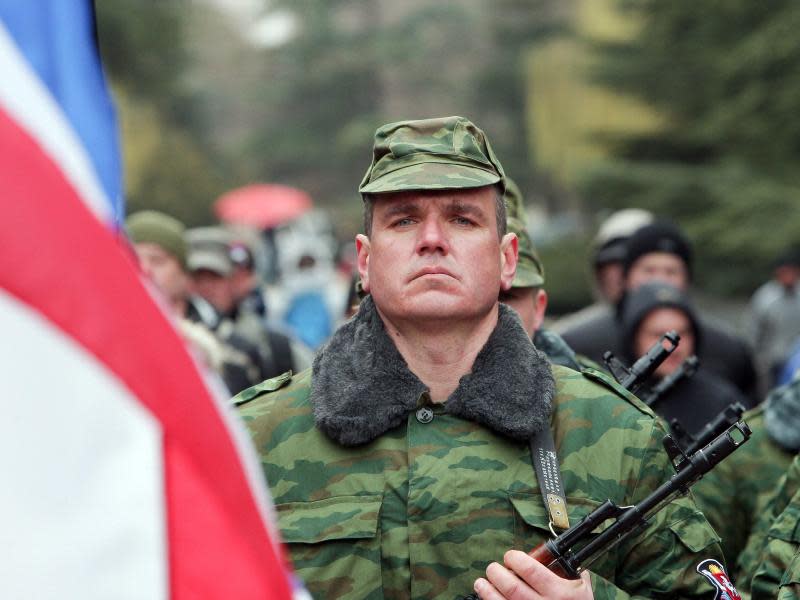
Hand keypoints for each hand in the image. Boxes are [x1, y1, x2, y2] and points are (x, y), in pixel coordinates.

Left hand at [473, 550, 593, 598]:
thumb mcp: (582, 589)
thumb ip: (572, 571)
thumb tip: (559, 554)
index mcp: (559, 592)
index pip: (530, 569)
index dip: (515, 559)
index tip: (510, 557)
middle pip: (511, 586)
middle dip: (496, 573)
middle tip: (493, 568)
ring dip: (487, 591)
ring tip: (481, 583)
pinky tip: (486, 599)